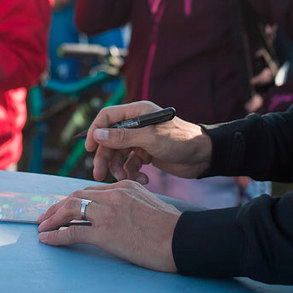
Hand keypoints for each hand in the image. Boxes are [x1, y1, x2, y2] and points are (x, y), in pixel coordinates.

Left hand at [37, 181, 179, 271]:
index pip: (90, 191)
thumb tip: (118, 213)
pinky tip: (47, 239)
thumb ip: (130, 202)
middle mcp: (113, 196)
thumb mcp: (148, 203)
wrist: (182, 239)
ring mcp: (108, 213)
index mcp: (123, 186)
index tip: (63, 208)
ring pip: (70, 209)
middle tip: (44, 216)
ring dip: (52, 218)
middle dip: (57, 206)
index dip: (73, 199)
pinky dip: (56, 235)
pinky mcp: (105, 233)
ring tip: (42, 227)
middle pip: (75, 196)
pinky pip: (73, 232)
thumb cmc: (171, 226)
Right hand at [81, 101, 211, 182]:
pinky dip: (133, 173)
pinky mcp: (146, 154)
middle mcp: (136, 124)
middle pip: (110, 139)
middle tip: (98, 174)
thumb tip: (97, 135)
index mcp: (136, 112)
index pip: (107, 117)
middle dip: (105, 157)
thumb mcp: (149, 139)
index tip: (89, 148)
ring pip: (119, 154)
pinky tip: (144, 179)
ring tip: (127, 179)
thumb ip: (122, 137)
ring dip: (120, 168)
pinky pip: (131, 164)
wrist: (203, 156)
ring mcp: (141, 140)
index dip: (95, 131)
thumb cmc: (179, 141)